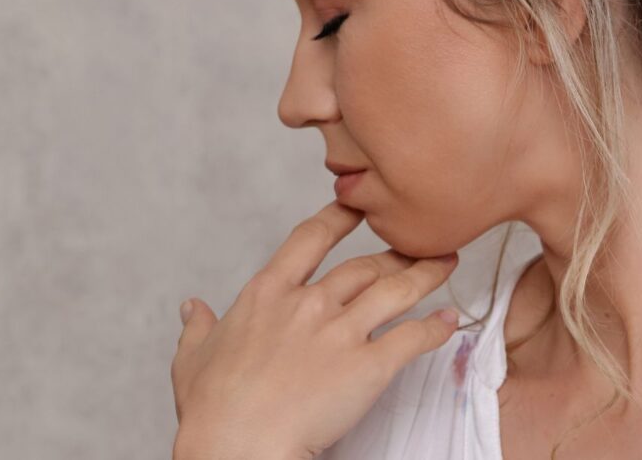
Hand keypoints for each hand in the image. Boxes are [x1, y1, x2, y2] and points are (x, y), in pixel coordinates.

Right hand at [169, 200, 460, 459]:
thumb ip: (198, 328)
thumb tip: (192, 307)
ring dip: (426, 274)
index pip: (310, 238)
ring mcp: (340, 332)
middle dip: (396, 252)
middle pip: (364, 265)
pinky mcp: (368, 366)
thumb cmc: (212, 411)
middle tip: (421, 245)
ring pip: (396, 290)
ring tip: (447, 262)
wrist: (238, 447)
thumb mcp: (192, 361)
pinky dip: (435, 328)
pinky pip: (412, 337)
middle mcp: (309, 304)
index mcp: (267, 294)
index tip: (360, 205)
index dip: (340, 217)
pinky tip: (448, 322)